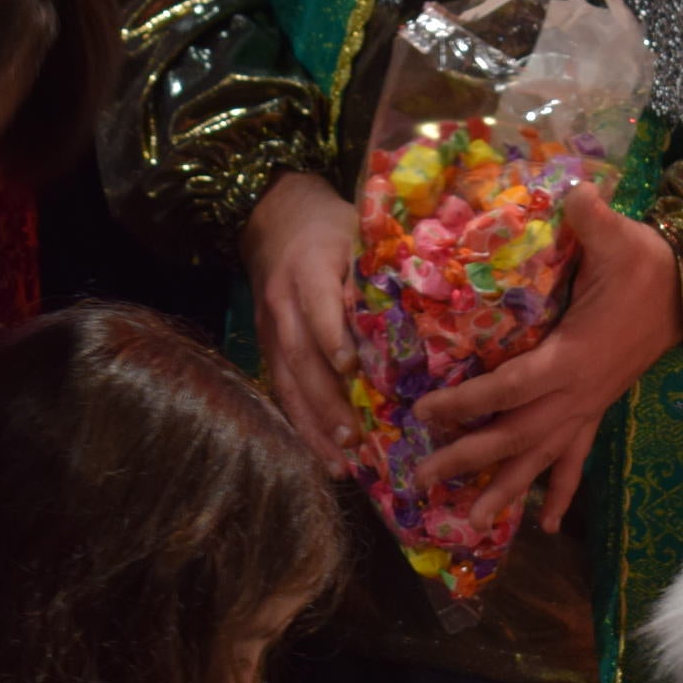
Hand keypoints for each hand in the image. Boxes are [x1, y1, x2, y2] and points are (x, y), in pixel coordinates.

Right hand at [241, 172, 360, 466]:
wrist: (275, 218)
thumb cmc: (329, 228)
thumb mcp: (356, 234)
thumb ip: (376, 270)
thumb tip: (415, 315)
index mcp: (308, 270)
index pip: (317, 308)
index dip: (331, 338)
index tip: (351, 368)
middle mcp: (283, 305)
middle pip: (301, 358)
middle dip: (327, 402)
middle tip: (354, 438)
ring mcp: (270, 330)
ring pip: (288, 383)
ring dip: (314, 426)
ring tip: (340, 463)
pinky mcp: (268, 348)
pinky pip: (283, 390)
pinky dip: (303, 426)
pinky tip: (325, 456)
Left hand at [411, 184, 679, 532]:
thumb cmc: (647, 266)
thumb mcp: (620, 237)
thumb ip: (592, 219)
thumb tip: (576, 191)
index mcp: (571, 358)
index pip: (508, 388)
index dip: (467, 403)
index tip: (423, 412)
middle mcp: (575, 395)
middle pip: (513, 437)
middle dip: (467, 459)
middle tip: (422, 480)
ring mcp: (586, 408)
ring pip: (540, 459)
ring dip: (506, 490)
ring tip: (472, 523)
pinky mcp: (595, 411)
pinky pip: (576, 460)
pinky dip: (562, 493)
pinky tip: (547, 525)